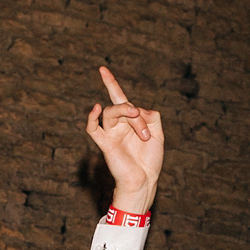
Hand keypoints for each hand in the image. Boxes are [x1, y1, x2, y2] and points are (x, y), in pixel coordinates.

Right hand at [85, 67, 163, 214]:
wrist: (145, 180)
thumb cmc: (150, 160)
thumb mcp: (159, 134)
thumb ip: (152, 117)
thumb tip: (139, 110)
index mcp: (130, 121)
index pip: (119, 97)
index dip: (111, 83)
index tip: (102, 69)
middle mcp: (118, 124)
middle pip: (122, 105)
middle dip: (137, 115)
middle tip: (147, 133)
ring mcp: (111, 133)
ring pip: (112, 112)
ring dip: (130, 119)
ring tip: (143, 136)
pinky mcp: (105, 144)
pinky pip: (93, 129)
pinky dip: (91, 118)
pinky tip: (96, 108)